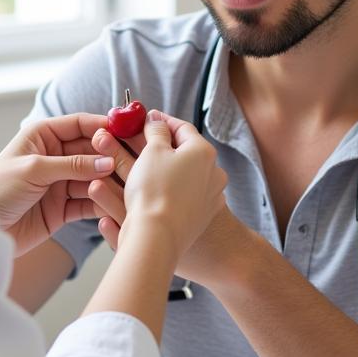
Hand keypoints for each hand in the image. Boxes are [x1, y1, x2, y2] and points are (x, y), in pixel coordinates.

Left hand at [0, 113, 116, 256]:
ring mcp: (59, 183)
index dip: (103, 126)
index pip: (79, 124)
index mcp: (42, 136)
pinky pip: (89, 202)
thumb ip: (72, 165)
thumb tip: (107, 161)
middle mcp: (54, 156)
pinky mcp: (62, 208)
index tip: (127, 131)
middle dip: (110, 155)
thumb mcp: (34, 170)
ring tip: (129, 184)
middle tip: (133, 160)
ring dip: (109, 180)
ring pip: (93, 177)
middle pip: (91, 151)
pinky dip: (102, 202)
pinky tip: (115, 203)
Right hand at [90, 110, 225, 259]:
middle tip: (143, 141)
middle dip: (165, 145)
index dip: (162, 121)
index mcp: (204, 152)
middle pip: (187, 151)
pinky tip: (156, 191)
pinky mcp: (203, 217)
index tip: (147, 119)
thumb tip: (157, 120)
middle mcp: (214, 173)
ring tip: (146, 167)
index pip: (182, 128)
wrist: (157, 237)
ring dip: (168, 168)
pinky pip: (186, 195)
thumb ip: (156, 130)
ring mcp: (211, 197)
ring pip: (187, 174)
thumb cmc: (153, 190)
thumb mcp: (152, 151)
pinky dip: (172, 189)